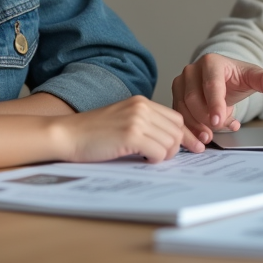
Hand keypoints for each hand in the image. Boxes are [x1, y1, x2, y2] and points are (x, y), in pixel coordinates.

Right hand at [50, 95, 193, 163]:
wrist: (67, 134)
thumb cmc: (92, 133)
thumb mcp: (123, 119)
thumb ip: (145, 124)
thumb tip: (173, 141)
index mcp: (141, 102)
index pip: (176, 117)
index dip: (187, 134)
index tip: (195, 146)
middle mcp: (142, 107)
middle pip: (177, 129)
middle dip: (177, 147)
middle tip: (166, 158)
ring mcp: (136, 119)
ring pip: (171, 142)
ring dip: (165, 155)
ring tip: (149, 158)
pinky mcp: (130, 134)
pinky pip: (159, 152)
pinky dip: (155, 160)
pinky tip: (143, 160)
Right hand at [172, 53, 262, 143]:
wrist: (224, 79)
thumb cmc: (238, 78)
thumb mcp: (254, 78)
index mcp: (211, 62)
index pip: (212, 85)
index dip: (215, 104)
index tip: (219, 121)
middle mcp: (192, 70)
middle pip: (194, 98)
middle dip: (205, 118)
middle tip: (215, 132)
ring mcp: (181, 82)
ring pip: (183, 108)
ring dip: (194, 125)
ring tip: (207, 137)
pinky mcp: (175, 96)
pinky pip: (178, 115)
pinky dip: (187, 128)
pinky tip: (198, 138)